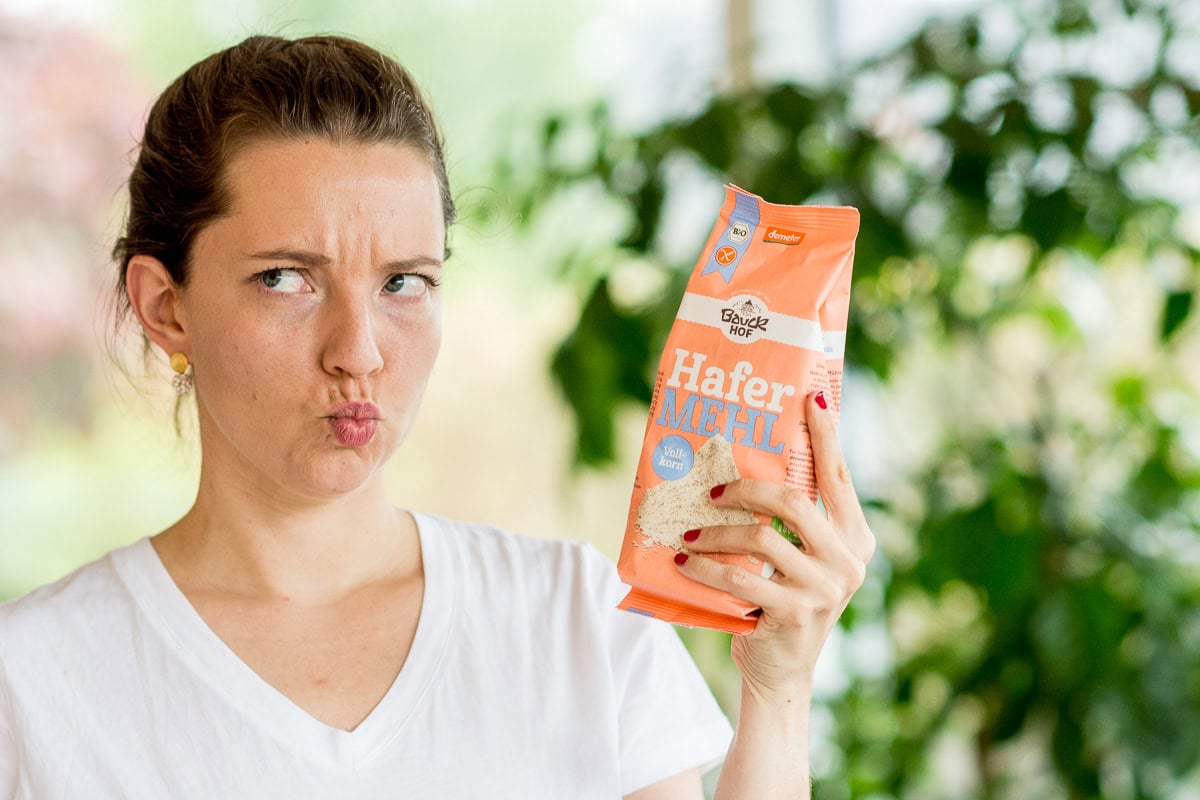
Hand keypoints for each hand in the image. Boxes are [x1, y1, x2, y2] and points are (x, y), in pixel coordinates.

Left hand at [673, 391, 875, 701]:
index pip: (838, 476)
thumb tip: (750, 463)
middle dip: (746, 490)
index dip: (826, 435)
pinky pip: (739, 577)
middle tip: (713, 493)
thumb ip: (792, 520)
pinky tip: (683, 561)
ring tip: (689, 534)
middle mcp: (848, 561)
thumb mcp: (799, 558)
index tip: (812, 398)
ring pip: (761, 538)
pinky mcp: (794, 613)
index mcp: (855, 538)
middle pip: (794, 502)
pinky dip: (704, 567)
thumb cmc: (782, 600)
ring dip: (715, 533)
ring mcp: (824, 589)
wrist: (781, 670)